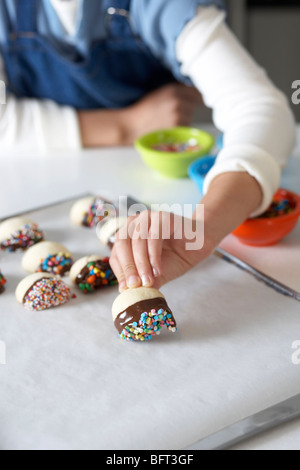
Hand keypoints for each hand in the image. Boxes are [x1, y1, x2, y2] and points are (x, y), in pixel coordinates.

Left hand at [110, 172, 262, 291]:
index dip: (120, 271)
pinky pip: (153, 237)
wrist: (199, 245)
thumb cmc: (175, 257)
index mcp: (127, 235)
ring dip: (141, 264)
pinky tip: (158, 270)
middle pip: (122, 245)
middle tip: (134, 285)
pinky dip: (153, 256)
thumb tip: (126, 292)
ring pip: (137, 241)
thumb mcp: (155, 273)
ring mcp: (148, 217)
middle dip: (128, 267)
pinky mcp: (162, 217)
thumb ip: (141, 280)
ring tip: (148, 280)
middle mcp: (134, 223)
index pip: (116, 253)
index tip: (126, 288)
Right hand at [125, 84, 202, 142]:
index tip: (194, 99)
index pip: (196, 92)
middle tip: (172, 111)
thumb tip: (195, 92)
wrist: (132, 125)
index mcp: (173, 90)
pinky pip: (186, 127)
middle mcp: (178, 102)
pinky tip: (169, 126)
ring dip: (185, 118)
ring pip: (191, 117)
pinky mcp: (177, 128)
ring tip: (169, 119)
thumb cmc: (144, 110)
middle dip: (188, 107)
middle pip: (194, 105)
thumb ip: (177, 91)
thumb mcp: (160, 93)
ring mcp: (179, 116)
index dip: (195, 96)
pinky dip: (181, 128)